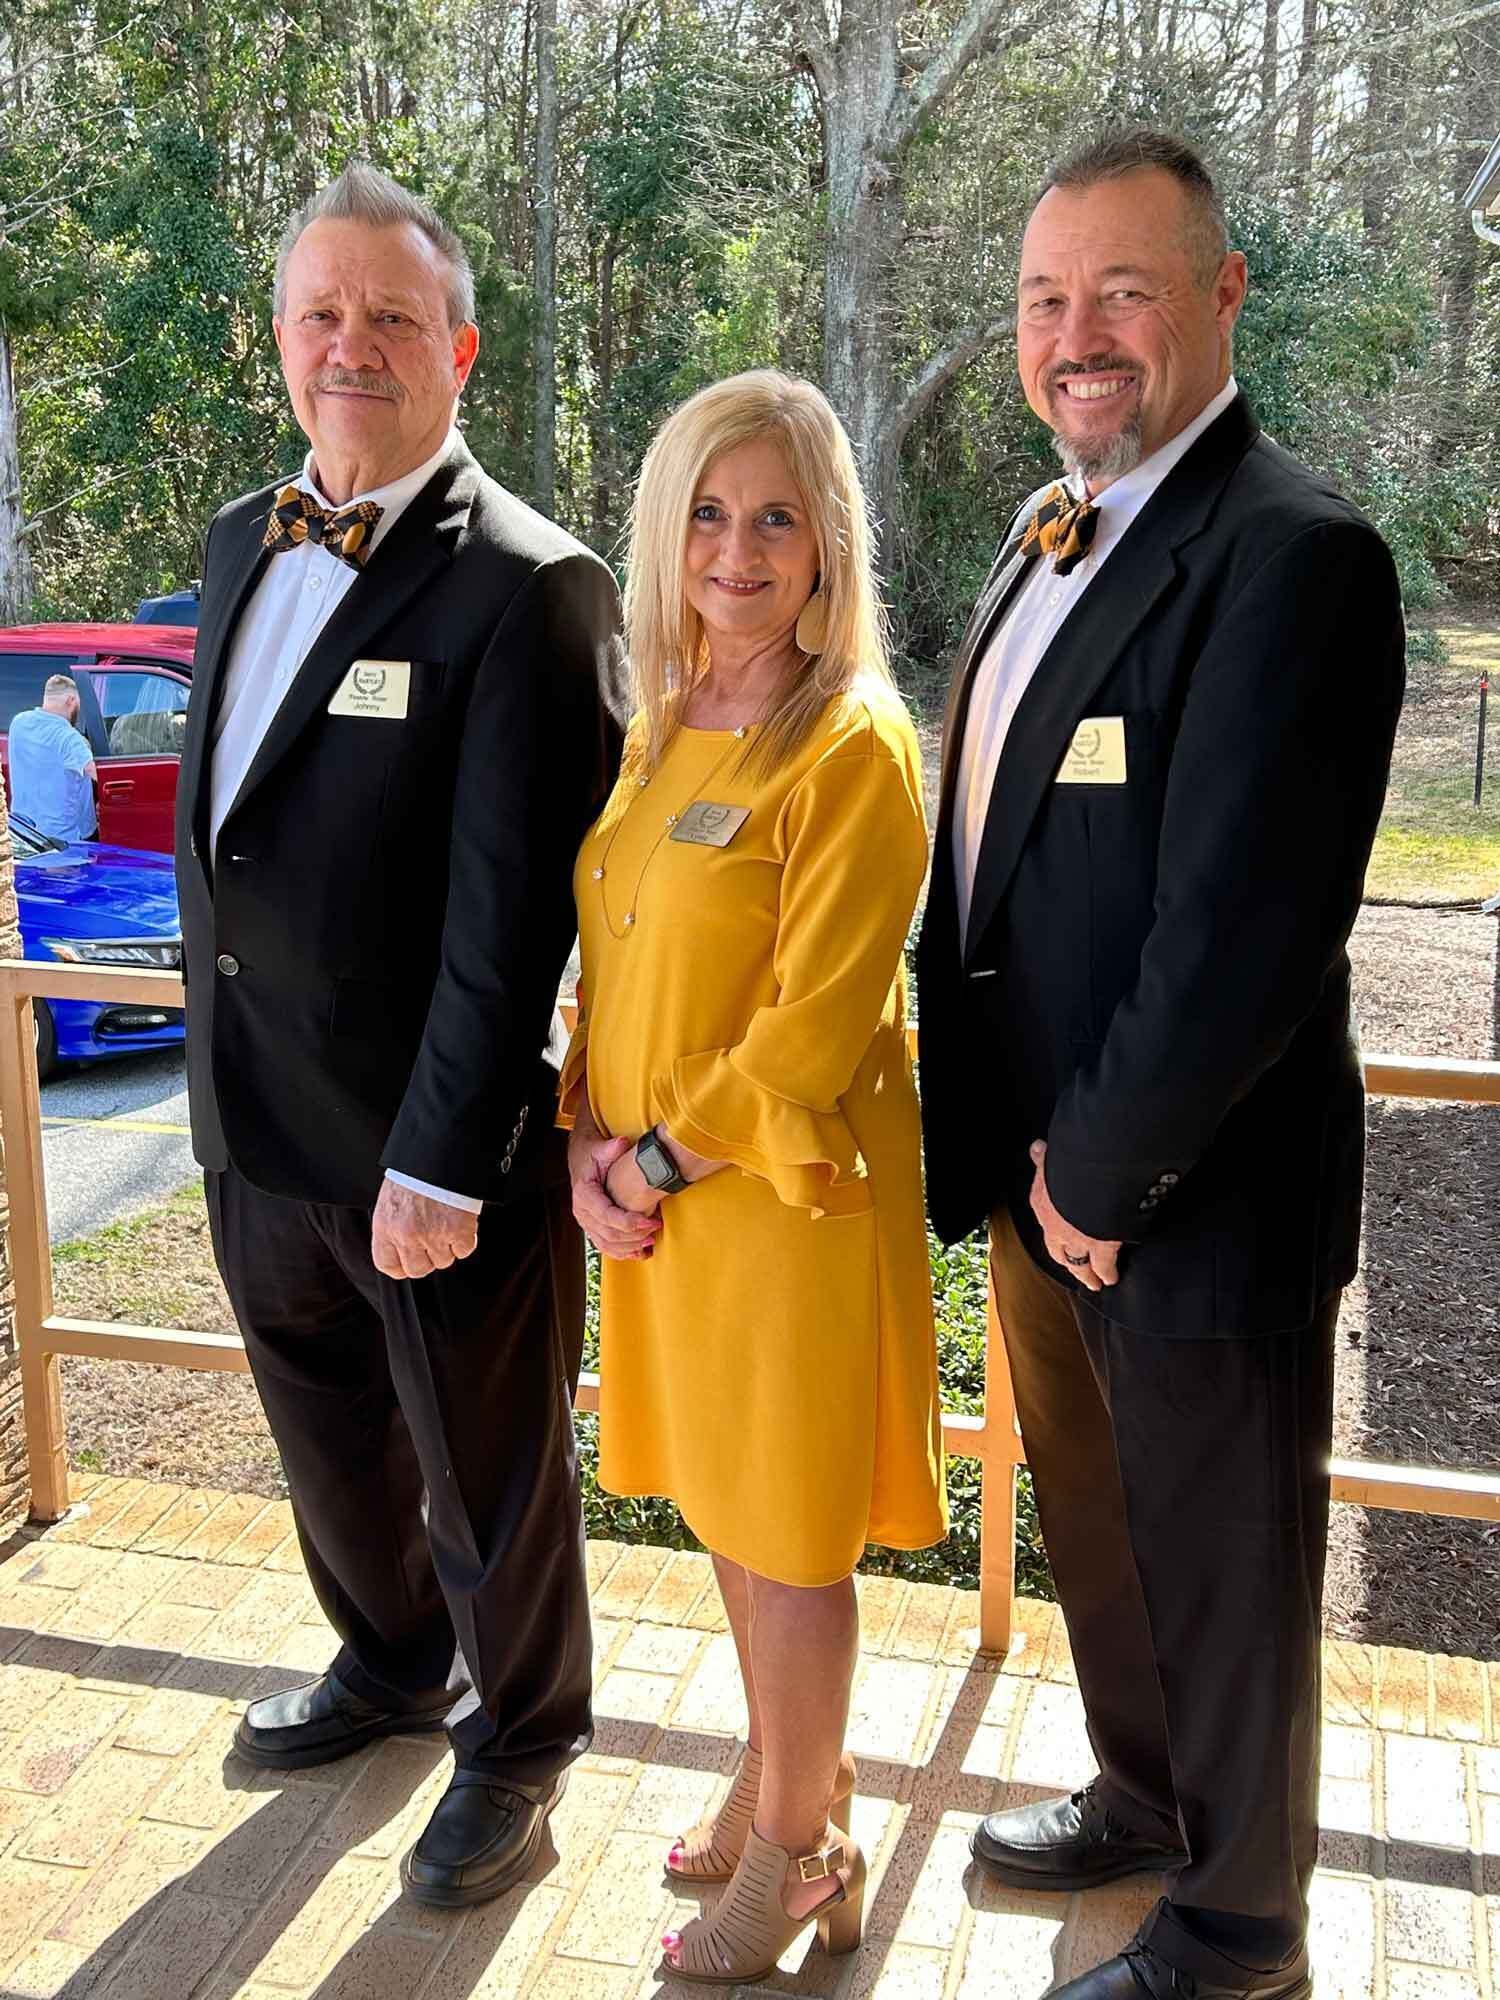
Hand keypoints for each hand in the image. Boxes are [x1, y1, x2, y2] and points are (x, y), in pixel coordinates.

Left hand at [371, 1179, 478, 1280]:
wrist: (441, 1152)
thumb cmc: (417, 1171)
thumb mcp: (392, 1199)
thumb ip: (394, 1226)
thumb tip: (402, 1247)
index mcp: (385, 1226)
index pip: (387, 1265)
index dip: (401, 1267)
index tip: (408, 1264)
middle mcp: (407, 1235)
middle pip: (418, 1270)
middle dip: (427, 1259)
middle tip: (433, 1241)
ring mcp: (433, 1235)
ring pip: (444, 1261)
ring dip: (448, 1246)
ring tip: (446, 1222)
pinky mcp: (458, 1231)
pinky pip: (464, 1250)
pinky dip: (466, 1239)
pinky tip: (460, 1222)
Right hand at [569, 1123, 660, 1260]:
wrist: (581, 1159)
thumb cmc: (593, 1154)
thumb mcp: (601, 1149)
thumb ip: (611, 1148)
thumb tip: (621, 1143)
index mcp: (584, 1194)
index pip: (607, 1215)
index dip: (629, 1222)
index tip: (651, 1221)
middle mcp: (582, 1212)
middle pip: (609, 1234)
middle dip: (635, 1235)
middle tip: (656, 1228)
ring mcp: (586, 1223)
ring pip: (607, 1245)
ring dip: (630, 1247)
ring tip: (651, 1241)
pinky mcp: (592, 1228)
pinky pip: (606, 1247)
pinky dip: (623, 1253)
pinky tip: (640, 1253)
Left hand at [1028, 1140, 1120, 1290]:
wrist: (1090, 1178)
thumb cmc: (1071, 1163)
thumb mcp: (1053, 1157)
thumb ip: (1044, 1158)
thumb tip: (1036, 1148)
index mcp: (1043, 1202)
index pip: (1046, 1219)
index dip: (1054, 1229)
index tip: (1059, 1237)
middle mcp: (1056, 1226)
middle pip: (1059, 1250)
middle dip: (1067, 1261)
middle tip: (1075, 1270)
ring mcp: (1078, 1240)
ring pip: (1078, 1263)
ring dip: (1086, 1274)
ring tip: (1094, 1282)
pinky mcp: (1101, 1248)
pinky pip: (1104, 1266)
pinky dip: (1108, 1273)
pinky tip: (1112, 1278)